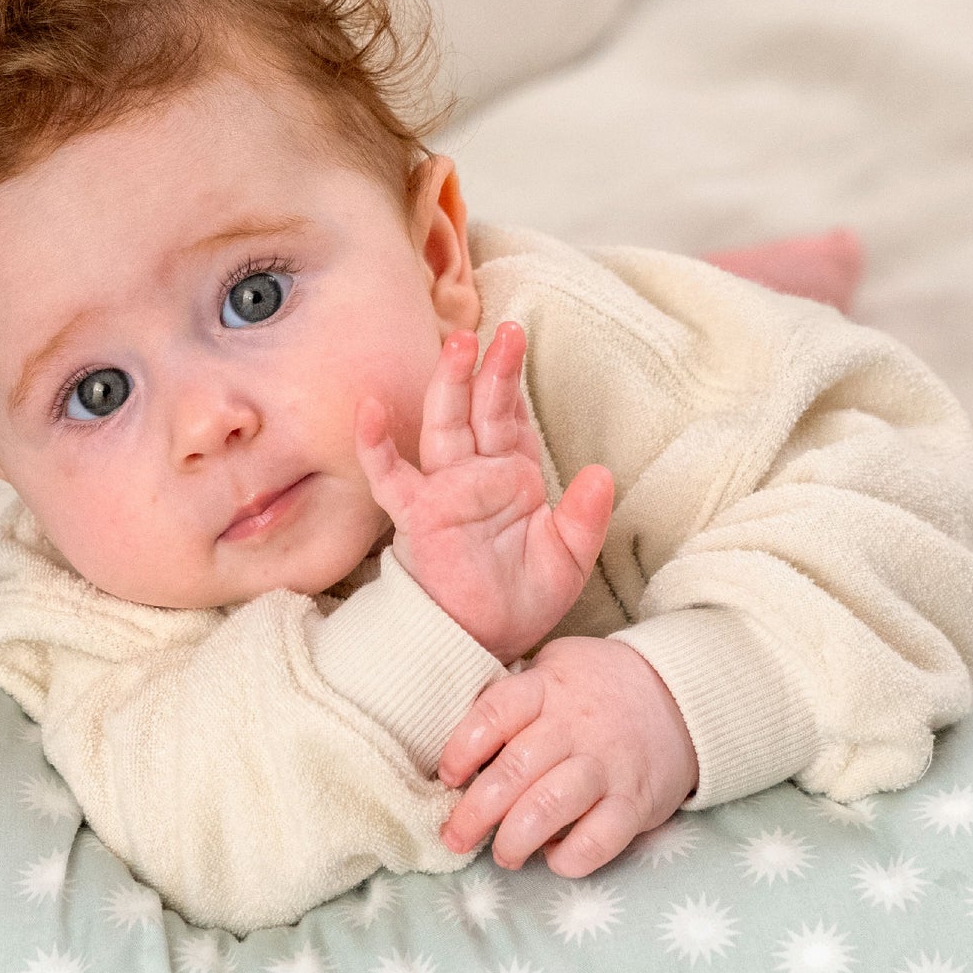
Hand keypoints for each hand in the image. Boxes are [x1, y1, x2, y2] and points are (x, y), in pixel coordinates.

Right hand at [354, 321, 614, 663]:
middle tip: (504, 331)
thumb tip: (601, 473)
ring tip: (458, 344)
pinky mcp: (419, 514)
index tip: (517, 340)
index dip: (514, 382)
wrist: (482, 641)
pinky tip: (371, 410)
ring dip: (449, 386)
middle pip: (481, 410)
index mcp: (515, 477)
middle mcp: (477, 475)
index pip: (514, 419)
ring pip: (445, 427)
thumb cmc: (522, 600)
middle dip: (491, 370)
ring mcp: (445, 490)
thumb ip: (585, 517)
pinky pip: (392, 476)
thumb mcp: (568, 559)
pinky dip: (378, 445)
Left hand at [436, 635, 698, 876]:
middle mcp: (575, 726)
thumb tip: (457, 747)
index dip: (462, 750)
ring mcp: (607, 765)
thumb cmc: (595, 687)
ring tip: (503, 854)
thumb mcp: (552, 668)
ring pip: (551, 805)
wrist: (679, 695)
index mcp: (547, 687)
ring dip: (516, 839)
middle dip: (475, 812)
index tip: (448, 778)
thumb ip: (511, 698)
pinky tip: (553, 858)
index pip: (494, 714)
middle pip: (515, 769)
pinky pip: (599, 839)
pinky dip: (569, 858)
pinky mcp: (636, 801)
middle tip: (455, 837)